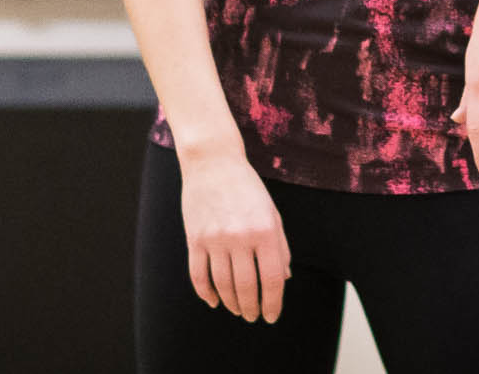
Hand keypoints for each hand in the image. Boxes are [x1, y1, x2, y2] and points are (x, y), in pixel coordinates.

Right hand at [177, 152, 289, 322]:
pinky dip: (206, 293)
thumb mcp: (272, 213)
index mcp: (265, 231)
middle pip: (247, 287)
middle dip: (252, 308)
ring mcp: (215, 238)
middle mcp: (240, 236)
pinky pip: (198, 275)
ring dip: (232, 303)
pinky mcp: (195, 238)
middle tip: (253, 317)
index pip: (272, 279)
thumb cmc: (247, 188)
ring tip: (237, 310)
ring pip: (223, 285)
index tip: (271, 316)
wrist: (213, 161)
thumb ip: (280, 246)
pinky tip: (214, 301)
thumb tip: (283, 279)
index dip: (274, 303)